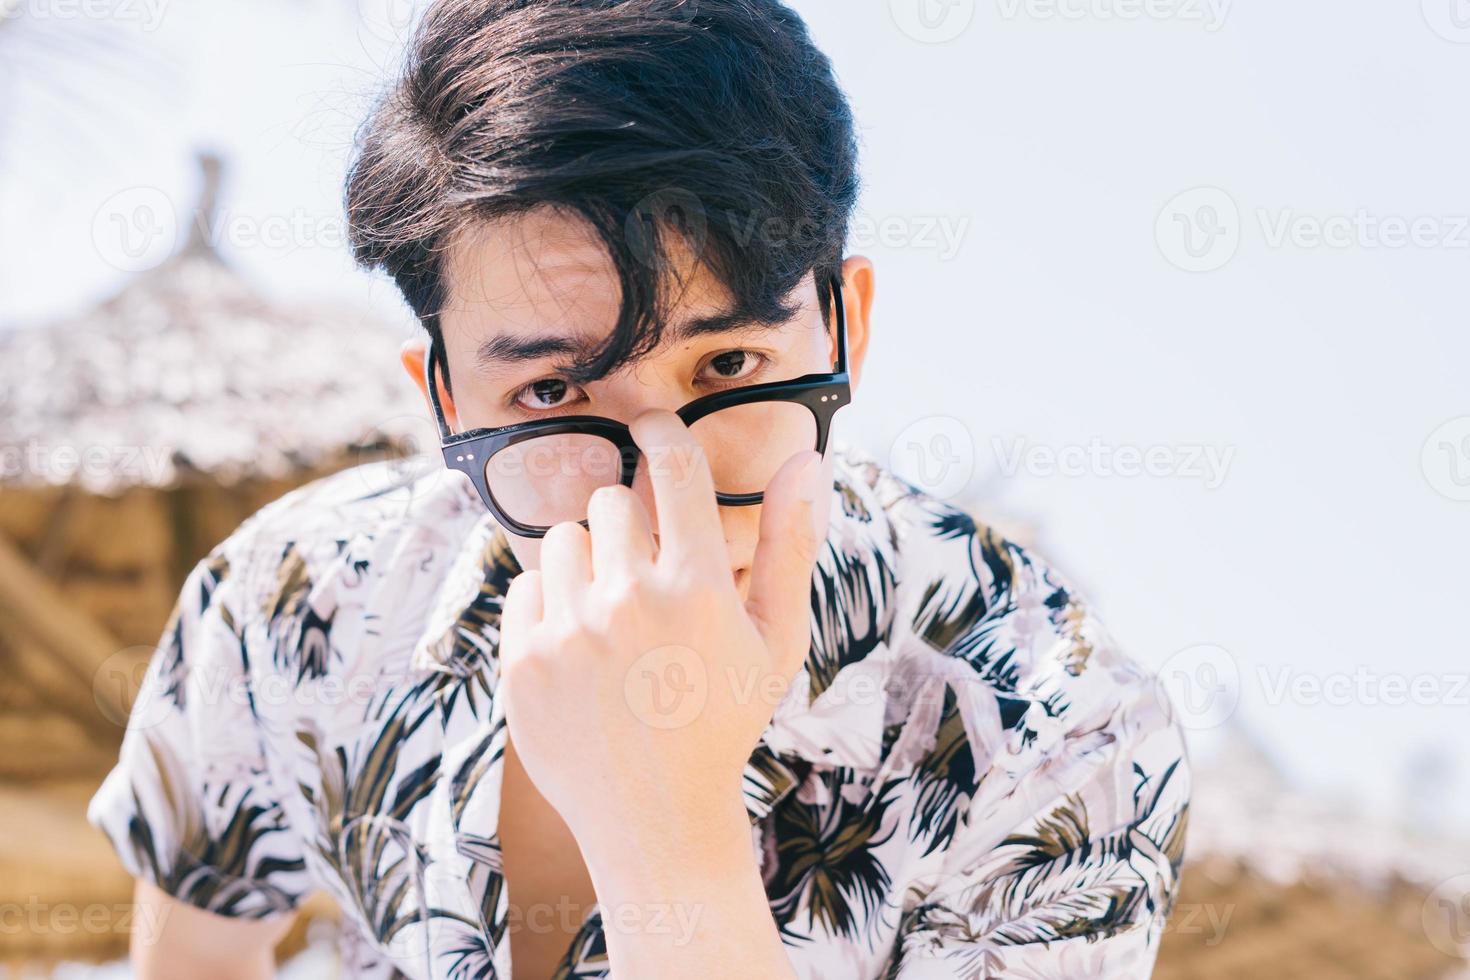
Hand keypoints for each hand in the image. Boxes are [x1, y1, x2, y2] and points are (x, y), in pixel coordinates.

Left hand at [497, 408, 828, 871]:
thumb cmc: (725, 720)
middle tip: (645, 580)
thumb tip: (806, 461)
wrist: (656, 815)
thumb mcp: (775, 638)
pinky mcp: (522, 660)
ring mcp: (568, 631)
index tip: (652, 427)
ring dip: (585, 563)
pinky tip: (578, 648)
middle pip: (610, 501)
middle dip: (628, 527)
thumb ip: (789, 544)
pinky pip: (524, 588)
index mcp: (695, 587)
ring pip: (562, 539)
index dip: (661, 432)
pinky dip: (548, 606)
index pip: (672, 466)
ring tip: (610, 617)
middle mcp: (628, 600)